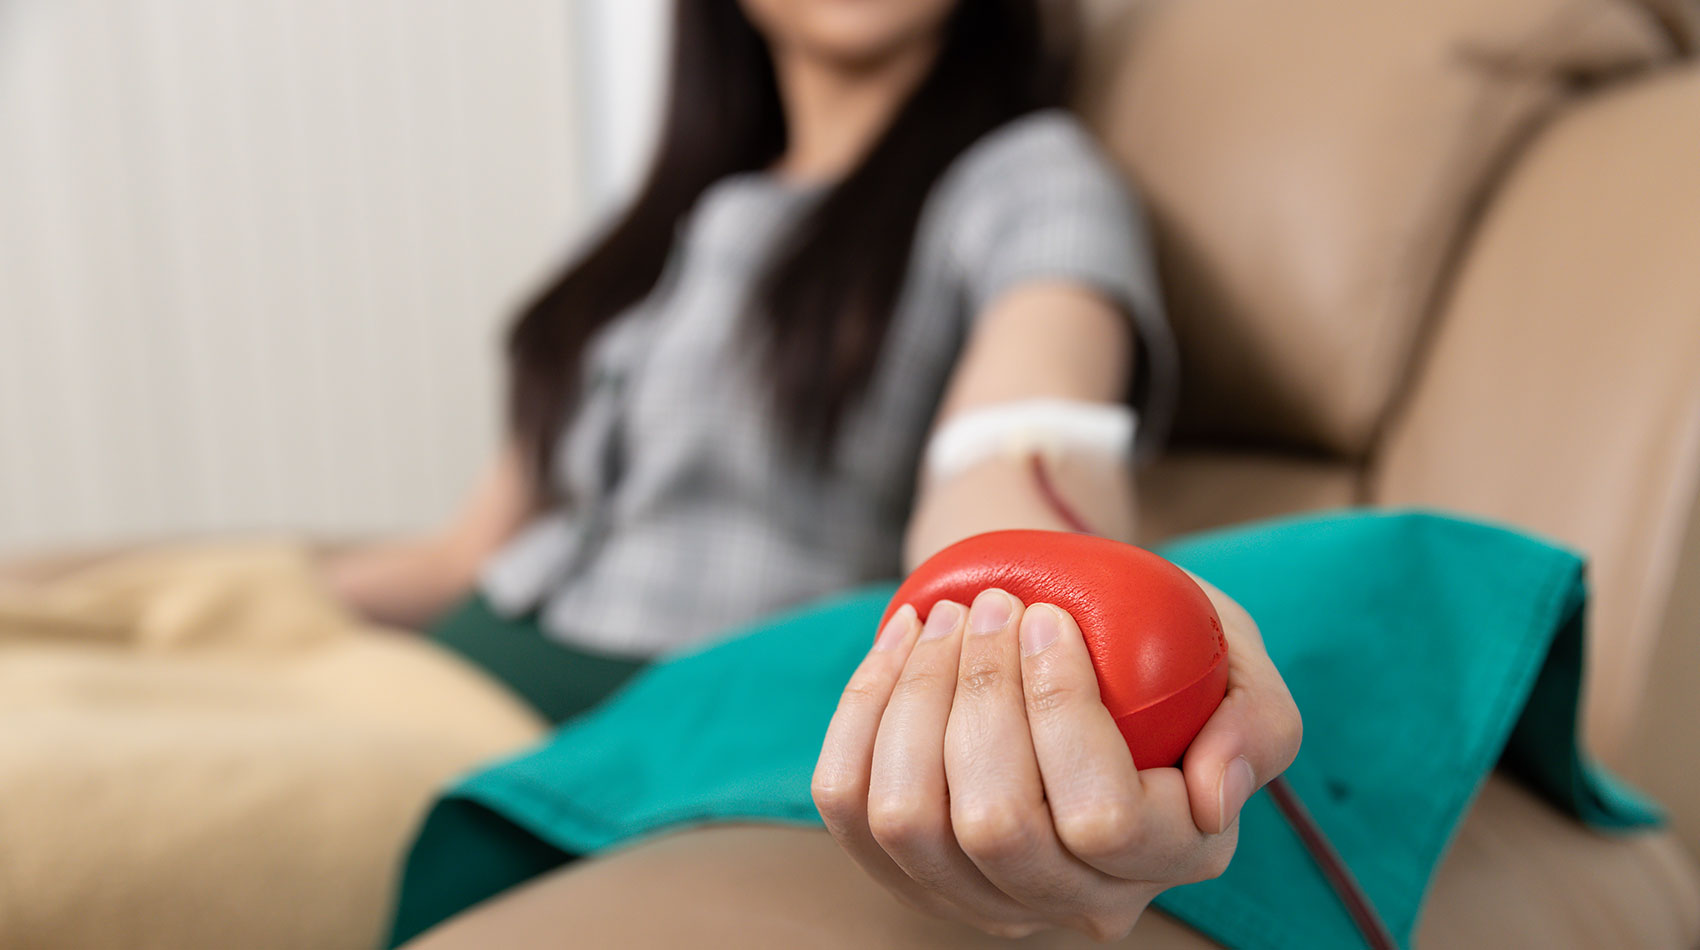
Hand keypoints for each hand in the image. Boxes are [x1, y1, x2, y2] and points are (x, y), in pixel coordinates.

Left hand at [811, 581, 1300, 940]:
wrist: (1076, 634)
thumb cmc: (1163, 642)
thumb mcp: (1237, 660)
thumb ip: (1257, 722)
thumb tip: (1213, 795)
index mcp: (1171, 856)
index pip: (1103, 820)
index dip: (1061, 710)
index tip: (1048, 619)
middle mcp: (1075, 899)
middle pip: (997, 827)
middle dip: (980, 695)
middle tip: (995, 606)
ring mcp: (979, 895)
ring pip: (910, 821)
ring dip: (918, 697)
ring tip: (951, 619)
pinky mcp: (903, 867)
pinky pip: (848, 803)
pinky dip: (864, 708)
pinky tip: (906, 644)